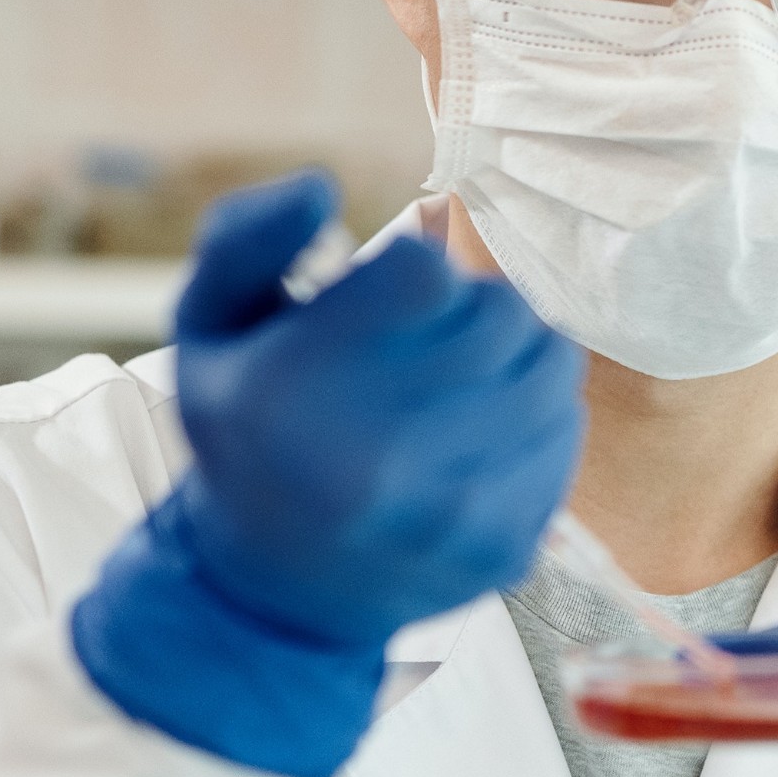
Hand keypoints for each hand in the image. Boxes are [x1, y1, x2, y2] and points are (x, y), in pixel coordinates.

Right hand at [71, 172, 581, 776]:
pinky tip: (480, 436)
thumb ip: (249, 237)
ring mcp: (448, 513)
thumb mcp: (211, 327)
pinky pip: (566, 431)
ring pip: (551, 364)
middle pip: (502, 311)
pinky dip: (536, 417)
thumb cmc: (249, 432)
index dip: (415, 270)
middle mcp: (376, 460)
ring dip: (515, 355)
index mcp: (295, 393)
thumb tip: (321, 185)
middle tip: (432, 337)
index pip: (426, 271)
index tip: (392, 298)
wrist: (273, 591)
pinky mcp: (504, 545)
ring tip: (461, 380)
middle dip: (472, 307)